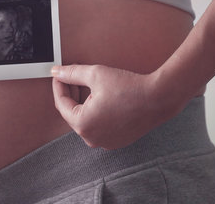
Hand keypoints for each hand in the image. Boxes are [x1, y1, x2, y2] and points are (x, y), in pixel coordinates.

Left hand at [51, 64, 180, 149]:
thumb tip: (56, 72)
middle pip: (72, 112)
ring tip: (87, 84)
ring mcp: (104, 142)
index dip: (59, 86)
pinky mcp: (115, 141)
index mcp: (83, 124)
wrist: (158, 98)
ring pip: (85, 119)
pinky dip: (95, 112)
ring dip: (83, 102)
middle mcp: (92, 138)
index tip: (60, 74)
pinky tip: (100, 97)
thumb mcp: (95, 75)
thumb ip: (72, 74)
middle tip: (72, 76)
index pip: (61, 103)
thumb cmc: (129, 87)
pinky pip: (98, 126)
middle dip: (71, 93)